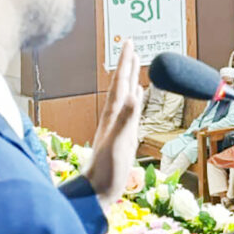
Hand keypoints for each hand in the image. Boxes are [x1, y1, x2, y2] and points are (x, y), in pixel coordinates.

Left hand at [81, 39, 144, 205]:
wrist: (97, 190)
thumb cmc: (106, 170)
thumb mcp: (118, 143)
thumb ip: (126, 119)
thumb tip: (136, 93)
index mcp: (112, 115)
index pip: (120, 83)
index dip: (125, 63)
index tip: (129, 43)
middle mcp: (114, 116)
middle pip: (121, 84)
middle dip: (126, 64)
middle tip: (131, 44)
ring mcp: (118, 125)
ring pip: (125, 95)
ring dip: (130, 78)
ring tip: (134, 64)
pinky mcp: (123, 135)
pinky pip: (129, 110)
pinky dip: (134, 99)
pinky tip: (136, 95)